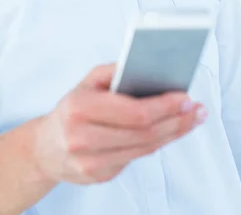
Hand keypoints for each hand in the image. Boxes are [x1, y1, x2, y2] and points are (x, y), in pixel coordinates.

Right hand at [33, 63, 205, 184]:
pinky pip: (136, 158)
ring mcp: (90, 163)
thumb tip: (143, 63)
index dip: (164, 106)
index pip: (133, 112)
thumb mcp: (85, 82)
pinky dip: (157, 143)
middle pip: (144, 134)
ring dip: (173, 133)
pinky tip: (170, 131)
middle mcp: (82, 139)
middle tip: (196, 108)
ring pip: (144, 149)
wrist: (45, 149)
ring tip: (191, 118)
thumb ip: (112, 70)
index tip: (185, 96)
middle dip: (176, 120)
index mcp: (79, 109)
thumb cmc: (70, 109)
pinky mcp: (99, 177)